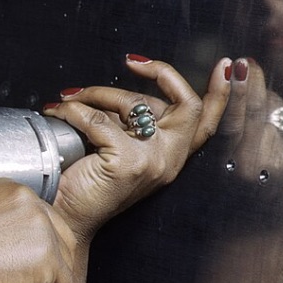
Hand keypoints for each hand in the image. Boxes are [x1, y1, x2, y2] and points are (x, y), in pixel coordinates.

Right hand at [0, 177, 79, 282]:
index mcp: (8, 189)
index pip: (40, 214)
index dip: (39, 238)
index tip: (33, 255)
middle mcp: (29, 204)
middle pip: (60, 233)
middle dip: (54, 258)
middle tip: (40, 278)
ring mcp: (42, 231)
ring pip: (66, 259)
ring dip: (58, 279)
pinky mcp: (47, 260)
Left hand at [40, 54, 229, 243]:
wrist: (64, 219)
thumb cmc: (86, 185)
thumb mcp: (120, 147)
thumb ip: (132, 122)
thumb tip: (123, 90)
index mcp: (172, 157)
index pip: (207, 122)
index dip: (221, 92)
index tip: (223, 65)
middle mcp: (169, 160)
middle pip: (188, 104)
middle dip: (162, 73)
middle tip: (132, 62)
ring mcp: (152, 161)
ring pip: (134, 102)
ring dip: (97, 91)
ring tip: (72, 98)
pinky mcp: (126, 163)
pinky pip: (97, 118)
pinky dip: (72, 109)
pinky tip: (59, 111)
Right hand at [212, 56, 282, 223]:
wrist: (258, 232)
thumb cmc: (228, 194)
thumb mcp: (214, 165)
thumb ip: (220, 130)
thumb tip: (231, 80)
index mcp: (229, 165)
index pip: (232, 120)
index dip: (233, 89)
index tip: (231, 64)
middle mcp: (258, 165)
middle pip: (258, 107)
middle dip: (252, 80)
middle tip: (245, 62)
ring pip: (277, 110)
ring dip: (267, 101)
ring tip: (254, 116)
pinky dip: (282, 118)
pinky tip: (273, 132)